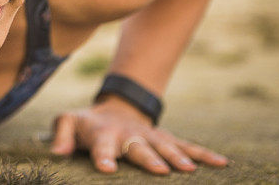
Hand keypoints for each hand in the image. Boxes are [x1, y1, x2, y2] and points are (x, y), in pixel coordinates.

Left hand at [49, 96, 229, 174]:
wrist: (114, 109)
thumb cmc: (87, 124)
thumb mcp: (68, 121)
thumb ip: (61, 134)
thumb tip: (56, 152)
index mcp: (103, 134)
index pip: (101, 146)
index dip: (103, 157)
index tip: (106, 169)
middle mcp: (129, 135)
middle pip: (139, 148)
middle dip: (149, 158)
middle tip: (159, 170)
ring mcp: (150, 137)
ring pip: (166, 147)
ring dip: (178, 157)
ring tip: (190, 170)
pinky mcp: (166, 140)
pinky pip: (187, 146)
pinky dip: (204, 154)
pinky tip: (222, 163)